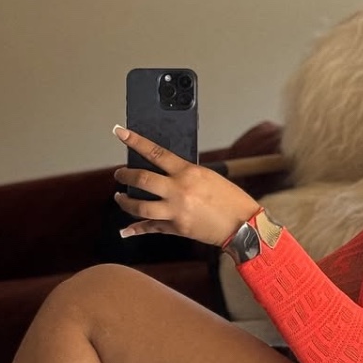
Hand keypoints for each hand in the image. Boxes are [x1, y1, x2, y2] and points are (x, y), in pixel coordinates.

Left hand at [112, 125, 260, 246]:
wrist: (243, 225)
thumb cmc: (230, 199)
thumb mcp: (208, 177)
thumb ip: (185, 174)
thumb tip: (164, 173)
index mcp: (188, 172)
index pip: (156, 152)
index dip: (135, 141)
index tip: (120, 133)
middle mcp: (178, 190)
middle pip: (141, 179)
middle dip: (124, 175)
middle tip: (119, 174)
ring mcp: (175, 211)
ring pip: (139, 206)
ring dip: (125, 201)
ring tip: (120, 197)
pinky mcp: (176, 228)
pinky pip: (150, 228)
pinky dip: (135, 229)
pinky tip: (125, 230)